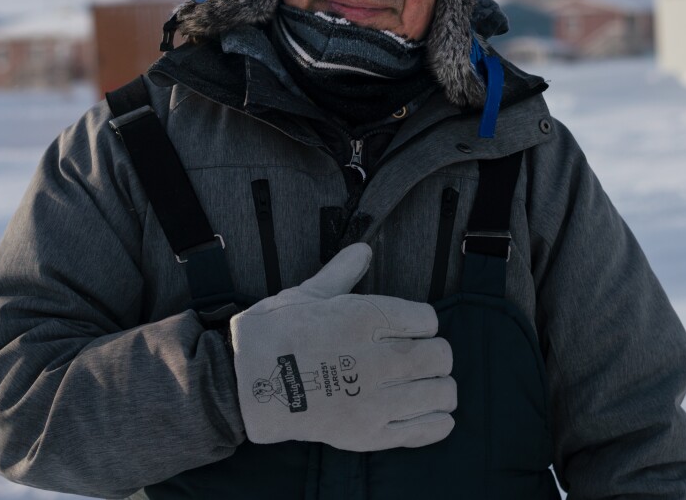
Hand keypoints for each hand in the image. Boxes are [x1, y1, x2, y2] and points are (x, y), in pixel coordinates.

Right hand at [230, 243, 455, 451]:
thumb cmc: (274, 333)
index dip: (421, 324)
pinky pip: (426, 430)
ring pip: (442, 392)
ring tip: (425, 387)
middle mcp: (379, 357)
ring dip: (439, 388)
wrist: (243, 384)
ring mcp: (376, 399)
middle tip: (420, 359)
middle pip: (441, 355)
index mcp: (366, 317)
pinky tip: (432, 414)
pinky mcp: (370, 434)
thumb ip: (342, 273)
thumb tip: (363, 251)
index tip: (410, 329)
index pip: (428, 319)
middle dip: (435, 355)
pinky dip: (437, 421)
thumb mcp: (307, 293)